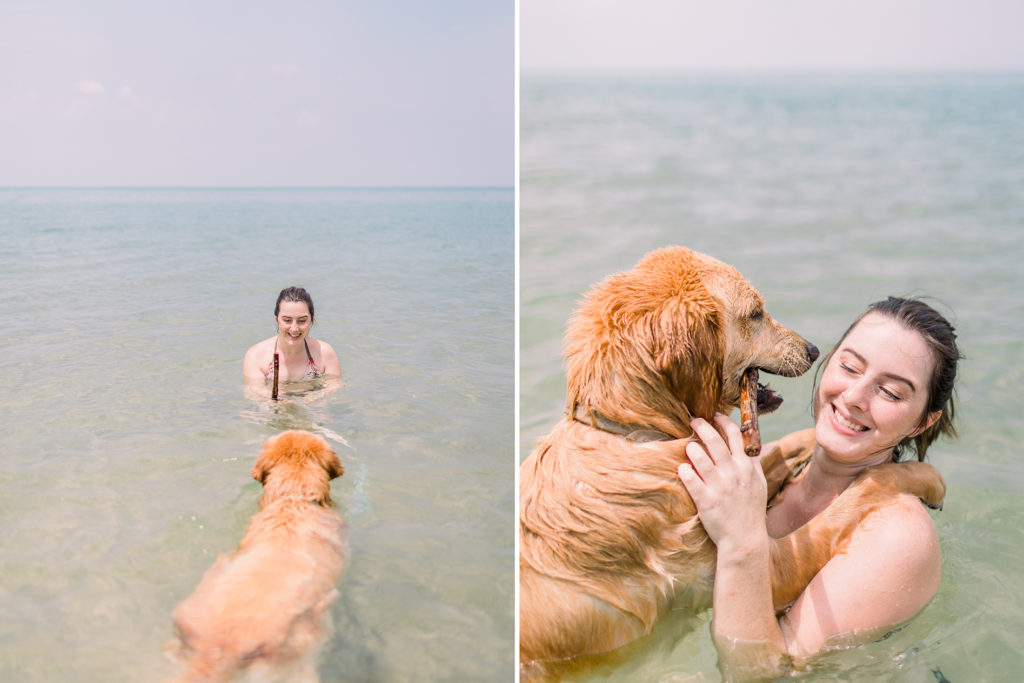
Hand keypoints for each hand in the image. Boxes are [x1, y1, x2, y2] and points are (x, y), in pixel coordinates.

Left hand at [677, 414, 768, 550]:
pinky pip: (689, 477)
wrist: (745, 539)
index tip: (714, 415)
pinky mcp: (705, 499)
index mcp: (747, 467)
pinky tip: (682, 468)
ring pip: (699, 456)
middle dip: (701, 425)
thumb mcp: (758, 484)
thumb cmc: (751, 510)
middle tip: (692, 420)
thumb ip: (753, 463)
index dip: (723, 421)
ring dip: (691, 448)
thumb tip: (750, 444)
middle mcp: (733, 473)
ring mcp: (719, 485)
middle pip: (714, 440)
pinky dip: (684, 470)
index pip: (735, 435)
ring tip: (689, 447)